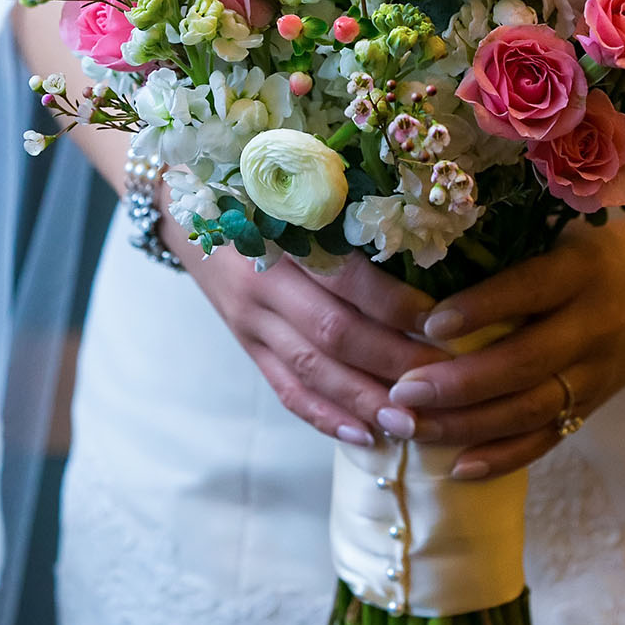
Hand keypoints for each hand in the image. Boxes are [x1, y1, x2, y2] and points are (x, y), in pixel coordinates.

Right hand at [164, 212, 448, 446]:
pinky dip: (326, 417)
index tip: (443, 321)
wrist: (181, 205)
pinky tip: (364, 436)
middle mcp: (263, 286)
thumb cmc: (257, 189)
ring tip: (411, 422)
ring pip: (312, 372)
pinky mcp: (248, 347)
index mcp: (282, 238)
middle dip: (392, 362)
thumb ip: (346, 211)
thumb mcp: (296, 188)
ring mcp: (251, 323)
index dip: (396, 305)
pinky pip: (286, 391)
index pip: (347, 280)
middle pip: (334, 334)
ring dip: (364, 400)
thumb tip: (424, 241)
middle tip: (443, 379)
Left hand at [377, 213, 624, 480]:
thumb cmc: (598, 251)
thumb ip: (508, 254)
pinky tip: (456, 467)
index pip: (530, 290)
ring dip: (464, 425)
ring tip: (409, 426)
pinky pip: (546, 439)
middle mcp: (591, 326)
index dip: (480, 308)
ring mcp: (594, 374)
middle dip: (457, 383)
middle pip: (523, 362)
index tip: (428, 322)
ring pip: (527, 410)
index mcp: (582, 271)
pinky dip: (501, 458)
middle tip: (401, 390)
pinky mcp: (592, 405)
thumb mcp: (562, 237)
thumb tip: (423, 268)